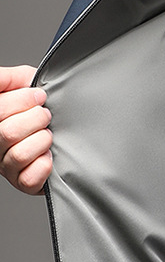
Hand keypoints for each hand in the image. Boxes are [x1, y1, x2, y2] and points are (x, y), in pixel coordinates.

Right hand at [0, 65, 52, 194]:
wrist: (61, 127)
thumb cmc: (38, 106)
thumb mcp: (22, 83)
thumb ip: (8, 78)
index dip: (23, 100)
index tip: (39, 96)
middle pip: (8, 133)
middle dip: (37, 118)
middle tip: (46, 116)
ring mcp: (6, 166)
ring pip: (19, 154)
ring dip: (42, 140)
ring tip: (48, 135)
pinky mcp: (23, 183)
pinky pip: (29, 178)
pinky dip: (44, 165)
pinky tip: (49, 155)